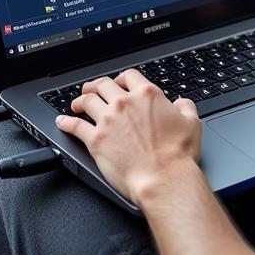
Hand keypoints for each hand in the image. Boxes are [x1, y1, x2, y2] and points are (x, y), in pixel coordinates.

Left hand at [58, 69, 201, 205]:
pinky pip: (75, 126)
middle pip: (103, 85)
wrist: (163, 178)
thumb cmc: (177, 155)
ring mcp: (107, 120)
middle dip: (96, 85)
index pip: (128, 76)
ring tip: (77, 103)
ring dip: (80, 100)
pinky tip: (62, 121)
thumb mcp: (191, 122)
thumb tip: (181, 103)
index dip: (121, 78)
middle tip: (91, 89)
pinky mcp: (95, 140)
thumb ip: (185, 107)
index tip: (118, 83)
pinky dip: (66, 122)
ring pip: (87, 101)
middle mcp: (124, 103)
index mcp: (146, 95)